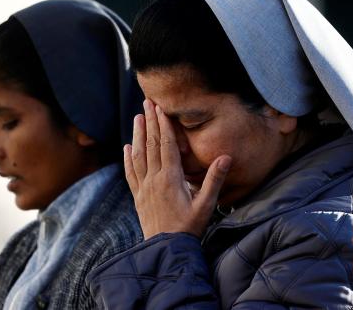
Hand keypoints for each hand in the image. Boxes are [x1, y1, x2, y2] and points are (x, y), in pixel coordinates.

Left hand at [124, 99, 231, 238]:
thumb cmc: (189, 228)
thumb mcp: (206, 205)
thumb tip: (225, 157)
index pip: (166, 145)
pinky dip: (128, 159)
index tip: (161, 108)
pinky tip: (127, 148)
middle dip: (150, 122)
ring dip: (138, 135)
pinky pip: (131, 174)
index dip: (163, 125)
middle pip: (151, 145)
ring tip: (137, 118)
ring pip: (138, 156)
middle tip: (147, 102)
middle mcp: (154, 180)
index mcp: (171, 179)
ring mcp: (144, 188)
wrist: (166, 249)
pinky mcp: (138, 197)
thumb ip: (214, 180)